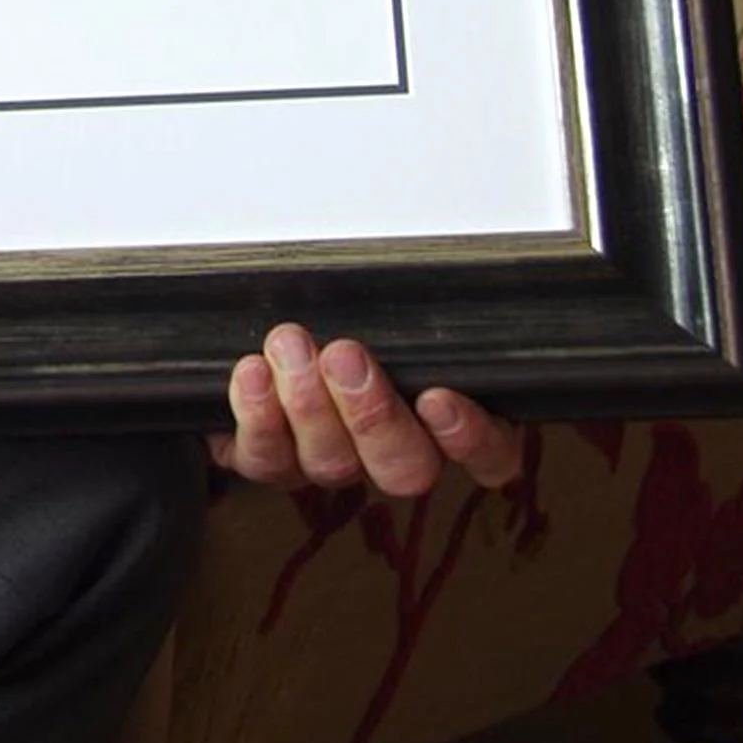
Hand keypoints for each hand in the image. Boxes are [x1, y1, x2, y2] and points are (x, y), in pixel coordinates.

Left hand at [208, 323, 523, 495]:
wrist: (270, 341)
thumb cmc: (347, 317)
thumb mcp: (389, 305)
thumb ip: (409, 311)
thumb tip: (412, 274)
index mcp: (444, 421)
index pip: (489, 455)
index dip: (470, 439)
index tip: (439, 398)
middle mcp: (392, 454)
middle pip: (405, 468)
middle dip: (371, 413)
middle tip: (345, 357)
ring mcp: (333, 464)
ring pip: (334, 464)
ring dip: (309, 403)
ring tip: (290, 347)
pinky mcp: (274, 463)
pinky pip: (269, 461)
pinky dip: (260, 417)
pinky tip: (254, 375)